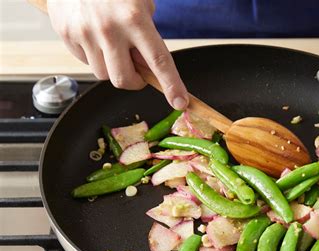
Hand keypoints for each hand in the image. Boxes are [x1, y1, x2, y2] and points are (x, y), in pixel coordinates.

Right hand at [47, 0, 188, 108]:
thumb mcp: (142, 5)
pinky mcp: (67, 34)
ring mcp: (85, 33)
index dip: (172, 85)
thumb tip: (149, 68)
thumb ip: (147, 37)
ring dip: (113, 68)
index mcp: (135, 19)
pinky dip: (95, 57)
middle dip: (135, 82)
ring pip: (103, 74)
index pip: (159, 61)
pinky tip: (96, 36)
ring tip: (113, 44)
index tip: (180, 102)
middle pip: (124, 80)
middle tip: (138, 70)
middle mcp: (109, 29)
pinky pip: (85, 62)